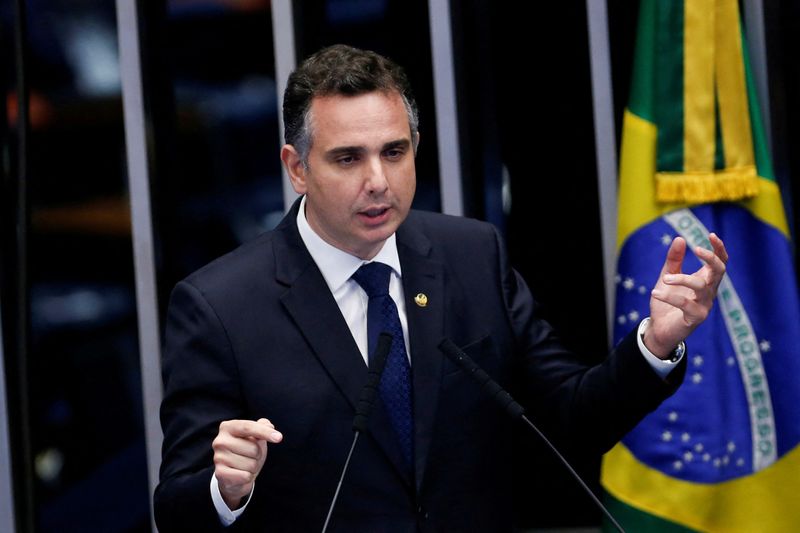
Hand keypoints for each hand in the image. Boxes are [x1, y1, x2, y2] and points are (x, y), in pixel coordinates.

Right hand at [212, 418, 282, 508]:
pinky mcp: (219, 473)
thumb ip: (262, 426)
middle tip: (250, 456)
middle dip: (258, 455)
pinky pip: (245, 476)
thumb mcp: (256, 436)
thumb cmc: (247, 451)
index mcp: (227, 427)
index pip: (249, 427)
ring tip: (244, 466)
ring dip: (253, 467)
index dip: (265, 432)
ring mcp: (218, 457)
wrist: (234, 476)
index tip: (279, 438)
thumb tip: (268, 425)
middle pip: (254, 448)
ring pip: (251, 464)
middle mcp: (220, 441)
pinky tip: (240, 475)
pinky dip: (248, 477)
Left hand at [645, 233, 728, 357]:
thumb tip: (679, 238)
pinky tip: (655, 293)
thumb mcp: (667, 276)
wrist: (660, 327)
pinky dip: (669, 297)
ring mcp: (704, 305)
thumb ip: (674, 260)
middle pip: (720, 271)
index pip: (720, 262)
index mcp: (705, 280)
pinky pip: (685, 304)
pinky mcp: (695, 318)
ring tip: (665, 278)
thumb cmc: (667, 301)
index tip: (711, 235)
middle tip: (696, 249)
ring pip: (701, 286)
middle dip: (711, 258)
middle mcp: (709, 292)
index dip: (719, 249)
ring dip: (682, 279)